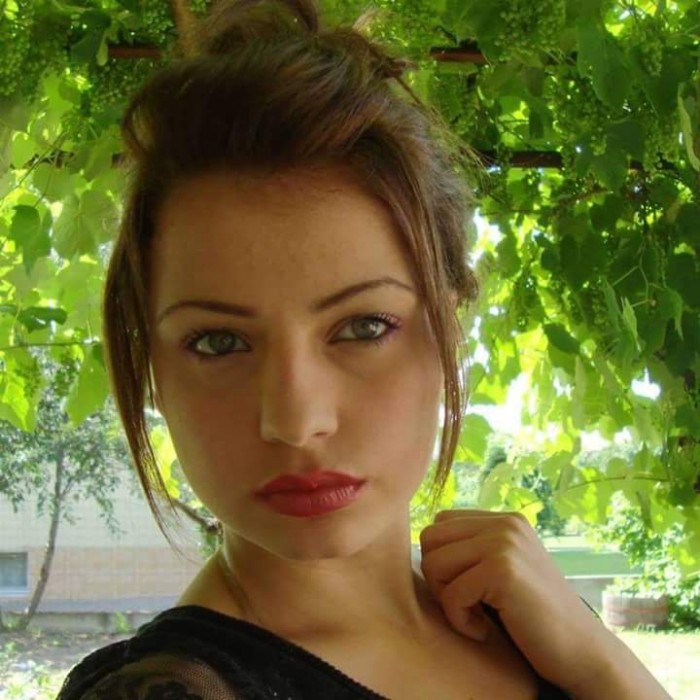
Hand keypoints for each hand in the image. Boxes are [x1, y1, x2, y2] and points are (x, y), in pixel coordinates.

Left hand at [419, 509, 614, 692]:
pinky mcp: (503, 570)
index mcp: (504, 520)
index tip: (467, 590)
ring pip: (433, 564)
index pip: (440, 524)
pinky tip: (484, 631)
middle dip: (438, 579)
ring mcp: (505, 543)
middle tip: (467, 606)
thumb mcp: (503, 571)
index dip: (442, 562)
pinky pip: (450, 594)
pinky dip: (460, 621)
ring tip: (476, 617)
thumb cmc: (533, 619)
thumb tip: (422, 543)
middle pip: (430, 539)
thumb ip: (472, 550)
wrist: (583, 653)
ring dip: (447, 601)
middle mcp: (505, 524)